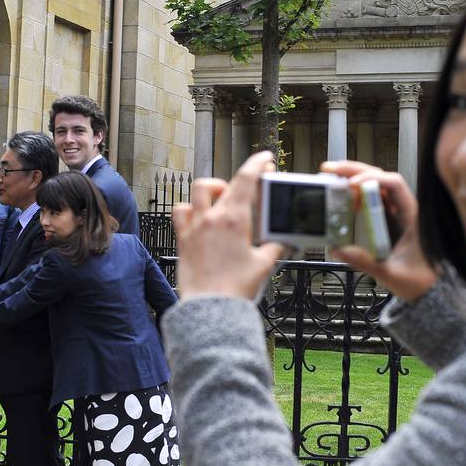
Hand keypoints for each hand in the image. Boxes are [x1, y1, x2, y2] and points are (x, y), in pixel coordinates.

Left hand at [171, 152, 285, 299]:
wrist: (210, 308)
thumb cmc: (235, 289)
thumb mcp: (265, 265)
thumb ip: (276, 246)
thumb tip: (285, 240)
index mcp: (235, 220)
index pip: (246, 179)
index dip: (256, 163)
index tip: (263, 158)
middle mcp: (212, 218)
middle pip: (225, 184)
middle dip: (240, 179)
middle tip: (250, 185)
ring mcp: (195, 226)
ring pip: (197, 191)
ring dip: (211, 189)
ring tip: (222, 197)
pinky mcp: (183, 238)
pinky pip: (180, 211)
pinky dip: (189, 208)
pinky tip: (199, 215)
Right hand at [320, 160, 436, 302]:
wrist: (431, 291)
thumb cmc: (420, 281)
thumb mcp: (392, 274)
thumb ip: (366, 263)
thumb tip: (340, 250)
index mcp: (413, 217)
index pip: (394, 184)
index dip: (371, 179)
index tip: (351, 185)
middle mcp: (405, 210)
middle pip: (381, 177)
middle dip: (355, 170)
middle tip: (330, 169)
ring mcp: (396, 214)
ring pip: (376, 186)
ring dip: (354, 178)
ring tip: (332, 176)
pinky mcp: (388, 221)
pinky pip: (372, 200)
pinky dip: (355, 194)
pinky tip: (342, 195)